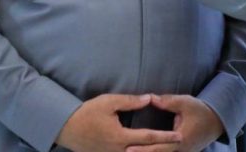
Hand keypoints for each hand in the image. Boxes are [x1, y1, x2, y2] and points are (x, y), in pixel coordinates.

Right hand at [56, 94, 181, 151]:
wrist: (65, 128)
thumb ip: (130, 101)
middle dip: (163, 148)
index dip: (165, 137)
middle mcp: (118, 151)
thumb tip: (149, 99)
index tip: (179, 136)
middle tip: (179, 142)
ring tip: (166, 147)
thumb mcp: (109, 102)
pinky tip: (146, 150)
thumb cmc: (87, 113)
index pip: (148, 138)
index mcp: (120, 137)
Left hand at [135, 95, 223, 151]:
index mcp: (180, 139)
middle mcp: (180, 149)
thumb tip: (150, 98)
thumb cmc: (200, 110)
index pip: (158, 146)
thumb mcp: (185, 102)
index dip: (143, 148)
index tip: (128, 147)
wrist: (216, 121)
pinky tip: (145, 151)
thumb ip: (168, 101)